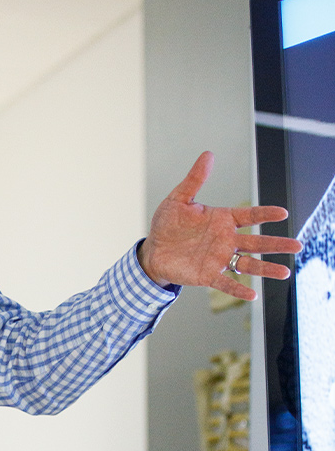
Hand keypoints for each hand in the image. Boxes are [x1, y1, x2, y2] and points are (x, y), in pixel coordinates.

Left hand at [138, 151, 302, 300]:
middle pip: (256, 242)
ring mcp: (219, 258)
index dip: (264, 214)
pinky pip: (226, 283)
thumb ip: (195, 179)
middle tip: (297, 244)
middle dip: (276, 243)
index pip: (248, 216)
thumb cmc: (167, 224)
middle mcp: (226, 240)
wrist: (153, 250)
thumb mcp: (179, 199)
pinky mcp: (208, 275)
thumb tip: (208, 155)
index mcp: (222, 220)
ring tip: (285, 272)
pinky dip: (238, 289)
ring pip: (248, 264)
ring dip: (266, 268)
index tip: (282, 213)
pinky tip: (253, 295)